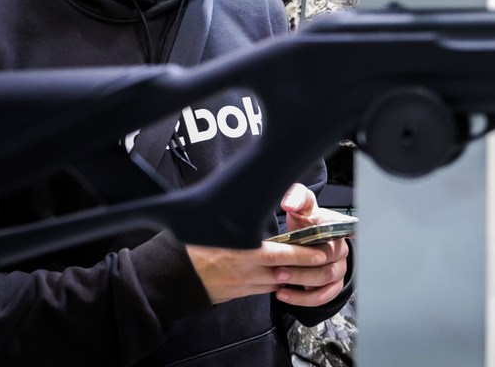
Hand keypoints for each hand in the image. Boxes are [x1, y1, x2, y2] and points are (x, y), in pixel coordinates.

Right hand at [187, 183, 349, 306]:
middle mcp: (244, 269)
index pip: (280, 254)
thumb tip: (262, 201)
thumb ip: (243, 219)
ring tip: (304, 268)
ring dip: (289, 276)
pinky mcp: (237, 294)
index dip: (302, 254)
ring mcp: (241, 284)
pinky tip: (280, 276)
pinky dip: (273, 284)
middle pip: (283, 271)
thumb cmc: (195, 244)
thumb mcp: (220, 225)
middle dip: (302, 268)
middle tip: (319, 261)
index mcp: (242, 249)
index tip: (319, 253)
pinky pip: (262, 291)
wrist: (174, 274)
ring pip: (275, 283)